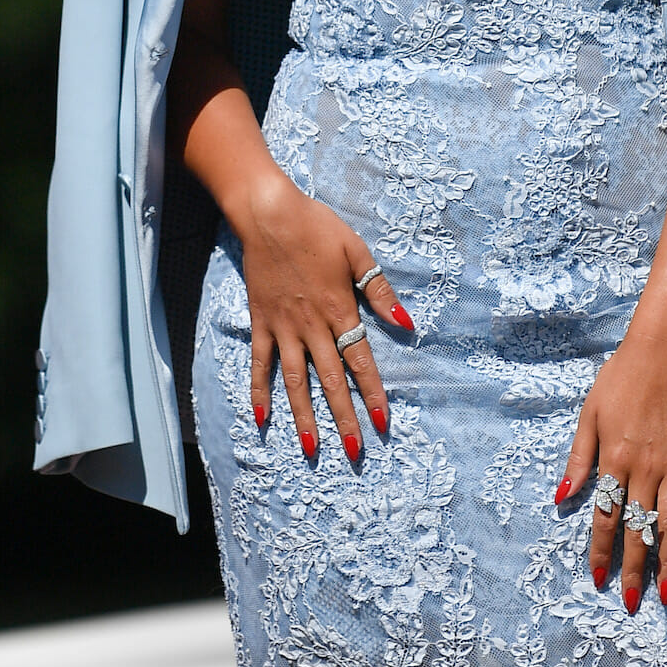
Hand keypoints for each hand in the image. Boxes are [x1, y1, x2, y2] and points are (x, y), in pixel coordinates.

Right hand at [237, 181, 413, 460]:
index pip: (359, 362)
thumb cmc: (318, 228)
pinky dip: (260, 391)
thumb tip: (406, 325)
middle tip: (353, 451)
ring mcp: (283, 328)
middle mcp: (311, 327)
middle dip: (343, 417)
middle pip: (330, 380)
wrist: (269, 215)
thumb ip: (380, 293)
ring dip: (304, 416)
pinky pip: (260, 363)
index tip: (381, 422)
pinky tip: (262, 419)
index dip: (371, 393)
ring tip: (312, 447)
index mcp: (338, 310)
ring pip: (295, 381)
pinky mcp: (261, 323)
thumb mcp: (357, 253)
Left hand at [553, 309, 666, 612]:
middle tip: (631, 604)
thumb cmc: (623, 377)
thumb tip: (561, 497)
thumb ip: (578, 459)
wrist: (666, 348)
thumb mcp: (590, 414)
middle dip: (632, 569)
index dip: (599, 551)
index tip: (597, 581)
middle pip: (636, 529)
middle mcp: (645, 469)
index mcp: (613, 459)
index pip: (604, 517)